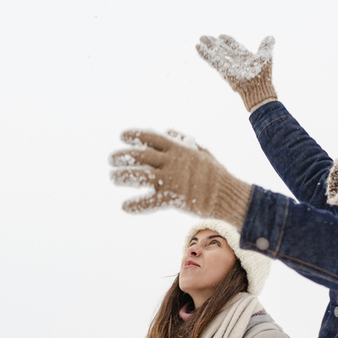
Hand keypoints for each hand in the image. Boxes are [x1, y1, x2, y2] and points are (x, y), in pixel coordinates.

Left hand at [109, 129, 251, 222]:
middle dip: (123, 156)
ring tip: (113, 177)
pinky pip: (151, 202)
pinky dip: (137, 205)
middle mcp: (172, 162)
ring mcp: (171, 180)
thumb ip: (183, 141)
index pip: (151, 137)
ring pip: (141, 176)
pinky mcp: (173, 198)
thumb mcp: (201, 151)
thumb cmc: (214, 173)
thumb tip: (168, 131)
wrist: (226, 194)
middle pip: (141, 156)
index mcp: (178, 149)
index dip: (135, 135)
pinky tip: (125, 206)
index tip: (122, 136)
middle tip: (111, 159)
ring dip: (124, 176)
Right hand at [196, 34, 277, 111]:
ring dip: (207, 47)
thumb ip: (265, 47)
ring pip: (215, 54)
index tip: (221, 35)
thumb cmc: (264, 76)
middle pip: (221, 49)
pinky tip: (198, 48)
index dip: (227, 40)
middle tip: (204, 37)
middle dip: (213, 43)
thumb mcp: (265, 57)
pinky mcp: (223, 70)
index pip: (233, 46)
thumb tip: (270, 37)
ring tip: (199, 41)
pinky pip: (213, 61)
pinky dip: (205, 54)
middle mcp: (234, 60)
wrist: (259, 89)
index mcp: (243, 56)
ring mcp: (228, 65)